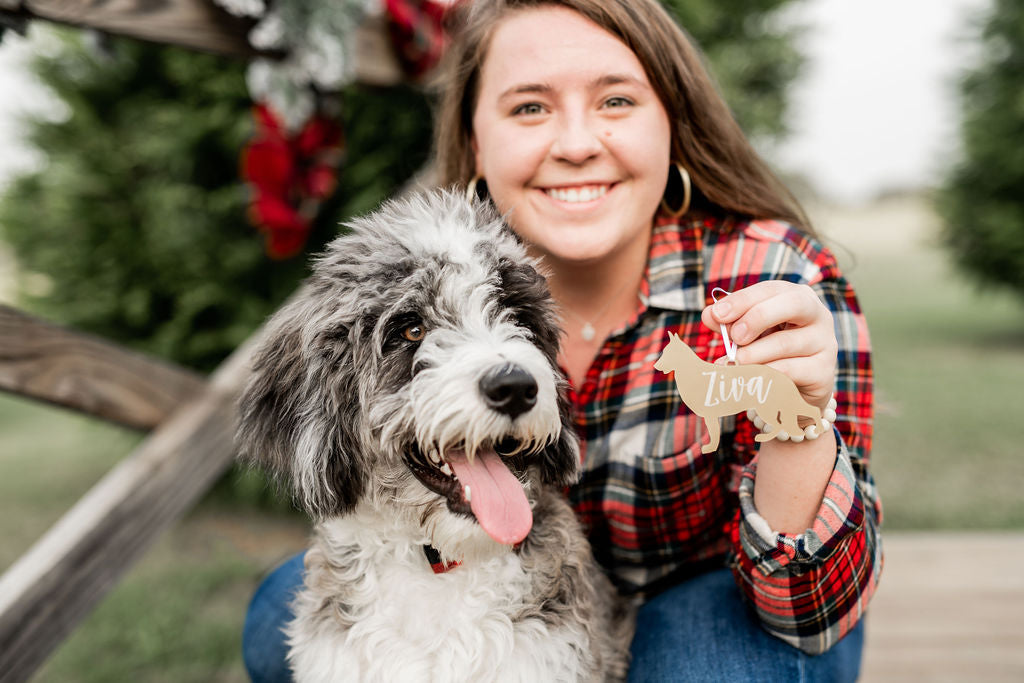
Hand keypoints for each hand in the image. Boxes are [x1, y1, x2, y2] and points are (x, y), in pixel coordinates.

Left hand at [701, 281, 836, 409]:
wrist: (794, 393)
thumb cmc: (770, 354)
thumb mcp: (750, 334)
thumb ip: (731, 323)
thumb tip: (709, 315)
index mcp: (798, 297)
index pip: (771, 289)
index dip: (742, 300)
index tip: (717, 314)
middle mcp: (818, 315)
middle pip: (794, 304)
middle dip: (758, 317)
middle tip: (735, 336)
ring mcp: (825, 343)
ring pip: (787, 342)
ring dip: (755, 353)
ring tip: (735, 361)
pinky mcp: (824, 372)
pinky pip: (791, 370)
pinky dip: (765, 373)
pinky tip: (749, 378)